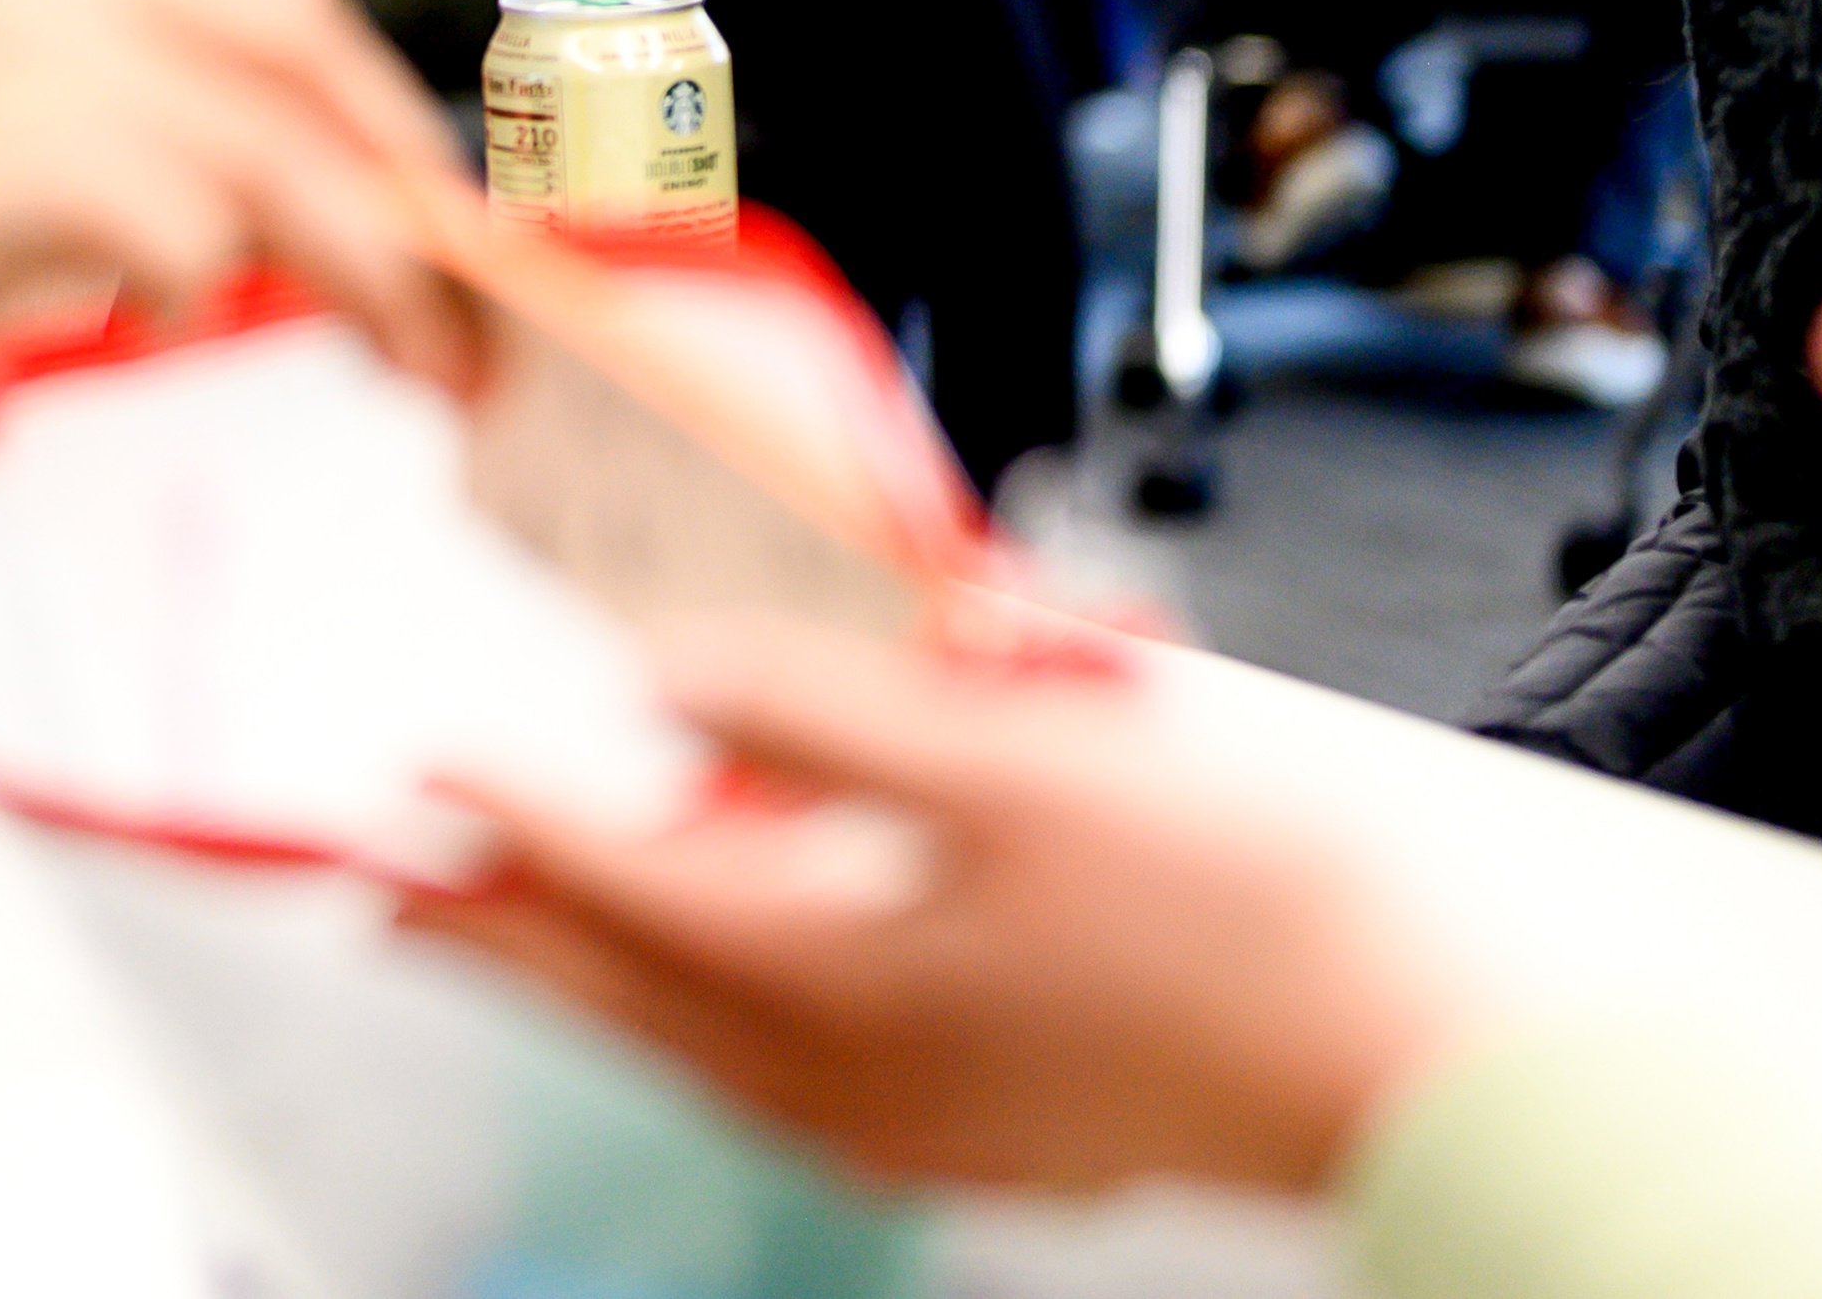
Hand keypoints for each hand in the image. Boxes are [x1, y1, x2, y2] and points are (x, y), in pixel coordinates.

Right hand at [0, 0, 483, 518]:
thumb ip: (134, 141)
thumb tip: (308, 213)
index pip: (285, 16)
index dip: (390, 134)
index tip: (457, 253)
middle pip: (313, 62)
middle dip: (420, 201)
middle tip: (481, 338)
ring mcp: (27, 60)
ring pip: (284, 155)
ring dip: (381, 281)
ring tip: (423, 381)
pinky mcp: (9, 165)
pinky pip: (201, 234)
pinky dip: (237, 303)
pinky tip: (191, 350)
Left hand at [403, 621, 1471, 1199]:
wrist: (1432, 1060)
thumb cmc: (1251, 908)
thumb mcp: (1014, 758)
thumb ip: (821, 715)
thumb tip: (665, 684)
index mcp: (847, 984)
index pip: (620, 887)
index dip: (511, 822)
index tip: (421, 775)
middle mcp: (860, 1082)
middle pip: (628, 993)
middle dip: (505, 935)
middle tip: (389, 896)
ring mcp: (928, 1129)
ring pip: (706, 1048)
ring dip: (607, 979)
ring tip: (523, 930)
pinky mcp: (996, 1136)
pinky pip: (801, 1082)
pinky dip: (726, 1022)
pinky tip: (725, 982)